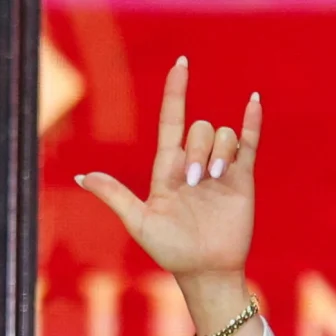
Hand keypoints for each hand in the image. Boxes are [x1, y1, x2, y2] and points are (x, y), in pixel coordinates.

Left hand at [75, 56, 261, 283]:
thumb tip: (82, 177)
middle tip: (194, 183)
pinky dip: (251, 122)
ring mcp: (220, 170)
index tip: (180, 65)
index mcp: (167, 170)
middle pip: (198, 129)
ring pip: (222, 134)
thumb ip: (115, 195)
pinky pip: (249, 142)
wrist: (206, 271)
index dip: (175, 92)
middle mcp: (194, 165)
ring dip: (219, 150)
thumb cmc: (170, 251)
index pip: (171, 121)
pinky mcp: (242, 179)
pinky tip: (252, 102)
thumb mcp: (138, 222)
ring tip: (215, 178)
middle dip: (197, 149)